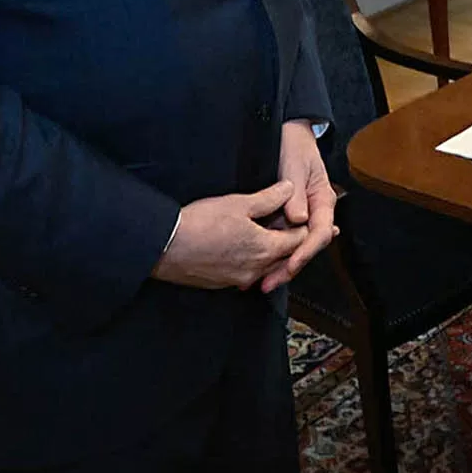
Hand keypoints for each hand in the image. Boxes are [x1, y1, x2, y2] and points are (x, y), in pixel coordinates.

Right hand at [152, 181, 309, 288]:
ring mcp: (238, 279)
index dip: (303, 226)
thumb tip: (289, 189)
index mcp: (265, 249)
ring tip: (269, 234)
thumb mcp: (239, 203)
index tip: (305, 217)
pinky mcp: (222, 283)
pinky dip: (252, 260)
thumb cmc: (201, 224)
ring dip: (271, 252)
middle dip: (290, 241)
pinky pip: (247, 273)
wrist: (165, 247)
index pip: (298, 240)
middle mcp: (255, 270)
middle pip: (285, 257)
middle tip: (294, 227)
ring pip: (266, 267)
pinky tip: (244, 246)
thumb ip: (269, 198)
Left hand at [261, 119, 338, 291]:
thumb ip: (295, 193)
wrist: (286, 133)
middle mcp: (314, 212)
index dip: (305, 251)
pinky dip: (269, 252)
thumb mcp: (294, 165)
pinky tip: (255, 265)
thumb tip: (299, 219)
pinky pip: (280, 238)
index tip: (290, 264)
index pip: (318, 233)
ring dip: (277, 264)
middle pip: (306, 246)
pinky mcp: (285, 217)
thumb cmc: (294, 145)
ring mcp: (300, 216)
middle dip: (288, 266)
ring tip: (258, 281)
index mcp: (323, 200)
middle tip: (268, 283)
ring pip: (292, 246)